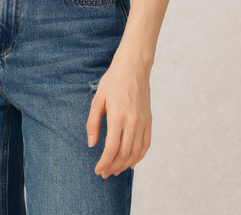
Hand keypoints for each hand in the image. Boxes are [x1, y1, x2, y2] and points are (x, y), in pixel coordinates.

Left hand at [86, 48, 152, 176]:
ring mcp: (143, 122)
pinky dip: (139, 157)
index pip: (111, 149)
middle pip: (123, 154)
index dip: (104, 163)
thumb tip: (91, 144)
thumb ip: (93, 123)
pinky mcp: (149, 120)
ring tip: (115, 170)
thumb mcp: (97, 99)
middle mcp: (132, 122)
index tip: (98, 170)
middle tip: (104, 173)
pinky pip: (146, 144)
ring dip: (125, 165)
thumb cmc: (112, 81)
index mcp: (117, 117)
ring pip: (136, 152)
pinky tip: (131, 162)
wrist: (133, 67)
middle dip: (113, 167)